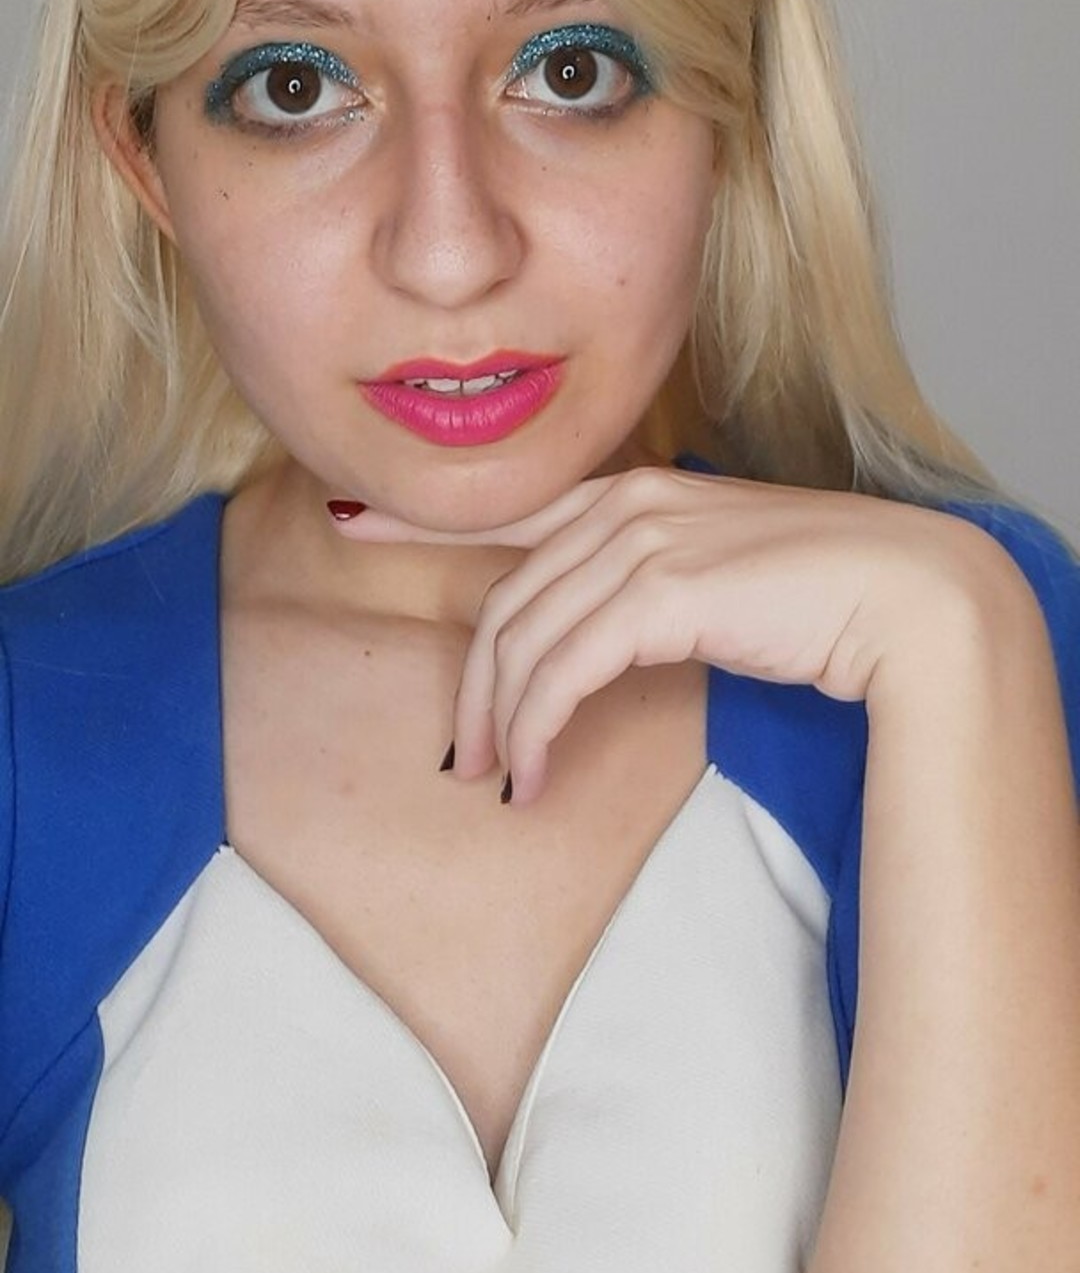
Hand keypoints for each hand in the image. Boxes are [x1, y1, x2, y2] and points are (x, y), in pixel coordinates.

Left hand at [327, 465, 1021, 804]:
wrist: (906, 594)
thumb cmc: (820, 594)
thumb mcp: (713, 578)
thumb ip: (645, 590)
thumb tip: (596, 641)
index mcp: (633, 492)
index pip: (509, 507)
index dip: (426, 521)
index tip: (355, 521)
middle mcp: (626, 503)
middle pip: (508, 601)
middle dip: (474, 685)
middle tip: (464, 756)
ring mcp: (641, 541)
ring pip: (525, 641)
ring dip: (503, 723)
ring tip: (501, 780)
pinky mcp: (660, 592)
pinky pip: (564, 672)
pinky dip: (539, 729)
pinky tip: (538, 776)